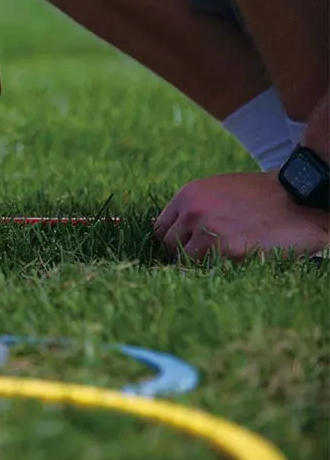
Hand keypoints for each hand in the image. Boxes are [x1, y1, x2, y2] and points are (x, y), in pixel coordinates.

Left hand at [154, 171, 328, 260]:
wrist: (299, 196)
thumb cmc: (262, 196)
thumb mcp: (220, 190)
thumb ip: (195, 207)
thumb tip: (171, 231)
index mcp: (188, 195)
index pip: (160, 228)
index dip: (175, 239)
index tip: (188, 246)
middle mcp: (192, 210)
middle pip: (169, 245)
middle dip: (185, 252)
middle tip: (209, 254)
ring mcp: (206, 229)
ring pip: (185, 260)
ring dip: (202, 262)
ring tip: (225, 256)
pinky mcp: (225, 248)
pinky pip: (207, 268)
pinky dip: (218, 268)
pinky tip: (238, 258)